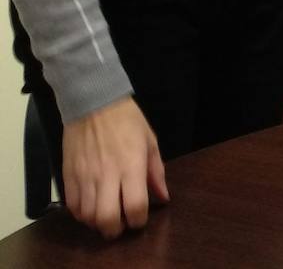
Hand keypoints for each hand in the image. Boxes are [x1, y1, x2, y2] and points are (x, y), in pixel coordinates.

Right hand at [62, 96, 168, 239]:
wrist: (93, 103)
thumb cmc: (126, 120)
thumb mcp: (150, 141)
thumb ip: (156, 172)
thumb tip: (163, 197)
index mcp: (131, 166)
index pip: (135, 207)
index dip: (139, 221)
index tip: (140, 218)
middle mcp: (107, 175)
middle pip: (107, 219)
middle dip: (116, 229)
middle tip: (121, 224)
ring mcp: (85, 177)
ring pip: (87, 216)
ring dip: (98, 222)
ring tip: (106, 214)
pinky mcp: (68, 176)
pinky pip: (72, 206)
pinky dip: (81, 213)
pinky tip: (90, 206)